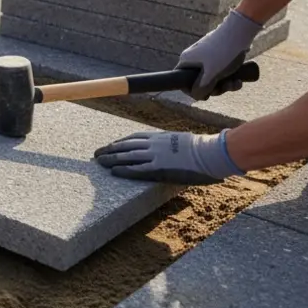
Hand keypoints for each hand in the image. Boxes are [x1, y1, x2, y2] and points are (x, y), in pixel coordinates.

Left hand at [93, 129, 242, 184]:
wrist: (210, 152)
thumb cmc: (203, 149)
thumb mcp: (183, 141)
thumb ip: (173, 144)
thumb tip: (173, 149)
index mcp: (160, 137)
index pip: (134, 138)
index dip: (120, 142)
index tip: (111, 144)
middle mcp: (154, 144)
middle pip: (126, 145)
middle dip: (110, 149)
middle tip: (97, 152)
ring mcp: (155, 156)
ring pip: (126, 156)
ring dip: (110, 158)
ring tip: (98, 161)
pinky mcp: (158, 169)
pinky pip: (136, 169)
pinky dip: (123, 169)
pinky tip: (112, 171)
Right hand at [177, 9, 261, 100]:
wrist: (240, 31)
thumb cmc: (223, 53)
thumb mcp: (211, 75)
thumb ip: (201, 89)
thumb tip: (197, 96)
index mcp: (186, 61)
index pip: (182, 81)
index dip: (193, 91)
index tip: (207, 96)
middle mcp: (194, 58)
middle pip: (200, 82)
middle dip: (215, 88)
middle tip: (225, 88)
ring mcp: (207, 56)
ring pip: (213, 77)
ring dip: (225, 84)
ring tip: (237, 83)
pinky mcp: (218, 55)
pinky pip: (221, 71)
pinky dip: (229, 77)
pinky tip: (239, 79)